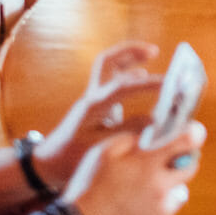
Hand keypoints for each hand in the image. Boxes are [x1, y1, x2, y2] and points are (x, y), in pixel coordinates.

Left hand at [35, 42, 163, 182]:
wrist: (48, 164)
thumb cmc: (70, 159)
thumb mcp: (100, 149)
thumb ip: (127, 133)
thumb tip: (154, 120)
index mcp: (93, 107)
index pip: (121, 86)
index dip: (146, 84)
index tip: (167, 84)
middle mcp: (92, 97)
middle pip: (108, 61)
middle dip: (130, 51)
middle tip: (154, 51)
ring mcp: (93, 99)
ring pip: (109, 66)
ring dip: (129, 57)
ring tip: (152, 54)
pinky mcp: (96, 105)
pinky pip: (113, 81)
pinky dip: (128, 74)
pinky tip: (143, 79)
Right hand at [66, 123, 203, 214]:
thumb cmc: (97, 185)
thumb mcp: (109, 152)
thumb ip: (134, 139)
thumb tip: (152, 134)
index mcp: (149, 166)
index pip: (184, 144)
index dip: (193, 135)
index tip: (195, 131)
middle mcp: (161, 188)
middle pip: (191, 168)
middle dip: (184, 161)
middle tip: (170, 160)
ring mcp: (162, 209)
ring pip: (178, 191)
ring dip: (169, 187)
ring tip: (145, 189)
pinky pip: (168, 210)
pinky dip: (160, 206)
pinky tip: (141, 205)